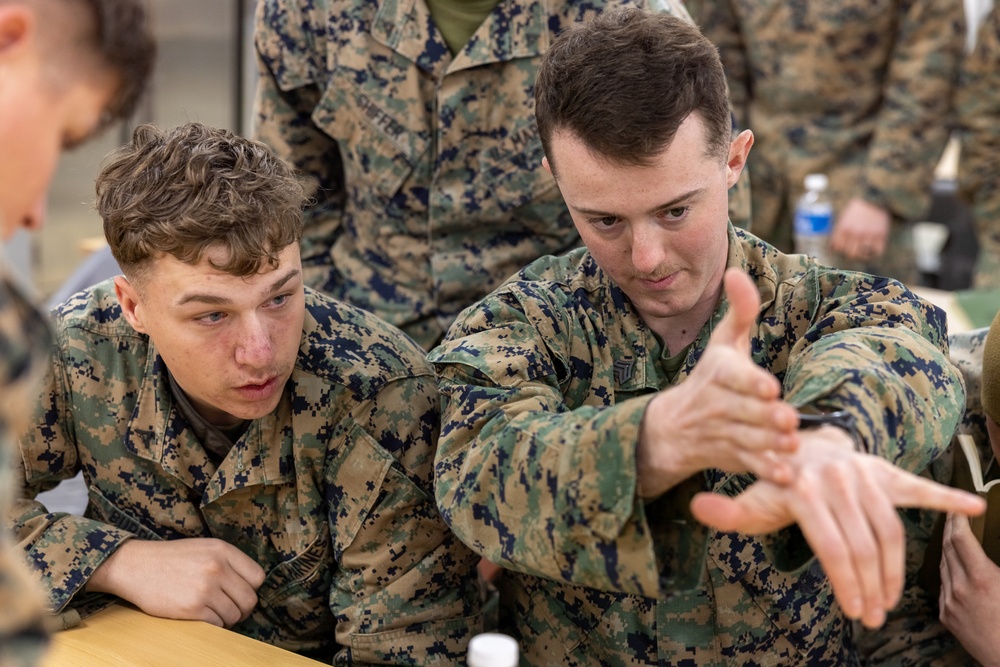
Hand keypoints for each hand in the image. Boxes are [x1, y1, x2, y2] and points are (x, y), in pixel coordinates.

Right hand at [87, 538, 265, 626]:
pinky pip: (217, 624)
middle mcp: (218, 567)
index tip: (240, 593)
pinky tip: (203, 618)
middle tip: (231, 611)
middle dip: (243, 609)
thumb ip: (228, 561)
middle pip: (250, 599)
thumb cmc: (170, 558)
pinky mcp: (193, 607)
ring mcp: (206, 588)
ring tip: (214, 614)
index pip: (258, 576)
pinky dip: (213, 625)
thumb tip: (249, 584)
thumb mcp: (204, 548)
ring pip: (235, 614)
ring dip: (227, 619)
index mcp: (223, 550)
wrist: (135, 565)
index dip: (251, 588)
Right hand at [636, 269, 799, 497]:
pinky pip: (749, 467)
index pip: (732, 377)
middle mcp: (718, 404)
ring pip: (748, 440)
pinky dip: (767, 472)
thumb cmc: (710, 377)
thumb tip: (737, 272)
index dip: (750, 383)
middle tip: (787, 420)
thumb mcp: (722, 343)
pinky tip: (787, 476)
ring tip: (792, 445)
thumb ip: (739, 311)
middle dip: (765, 417)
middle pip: (744, 411)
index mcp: (718, 373)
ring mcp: (724, 433)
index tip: (770, 388)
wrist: (675, 427)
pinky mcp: (732, 458)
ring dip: (770, 445)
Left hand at [689, 426, 984, 628]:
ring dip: (895, 570)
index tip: (855, 612)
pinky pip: (918, 487)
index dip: (847, 582)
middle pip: (866, 545)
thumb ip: (728, 509)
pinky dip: (946, 497)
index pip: (834, 545)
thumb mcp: (751, 493)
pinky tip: (974, 507)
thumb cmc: (775, 477)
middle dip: (872, 586)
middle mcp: (840, 479)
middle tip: (873, 616)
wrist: (800, 437)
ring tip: (890, 599)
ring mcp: (866, 474)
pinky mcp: (885, 473)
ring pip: (891, 530)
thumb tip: (696, 508)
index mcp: (806, 488)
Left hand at [829, 197, 890, 259]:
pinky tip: (873, 249)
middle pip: (850, 254)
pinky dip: (875, 252)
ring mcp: (868, 235)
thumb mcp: (843, 217)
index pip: (838, 248)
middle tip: (855, 251)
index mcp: (844, 228)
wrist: (873, 198)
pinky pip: (877, 251)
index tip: (844, 248)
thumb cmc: (856, 208)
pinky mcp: (880, 235)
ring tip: (864, 250)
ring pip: (862, 254)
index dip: (840, 249)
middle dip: (851, 254)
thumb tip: (833, 247)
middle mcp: (855, 233)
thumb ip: (839, 231)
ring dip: (863, 254)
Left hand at [940, 512, 999, 664]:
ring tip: (954, 538)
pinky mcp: (946, 615)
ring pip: (943, 566)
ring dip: (948, 550)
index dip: (958, 519)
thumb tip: (998, 536)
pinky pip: (943, 586)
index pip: (960, 538)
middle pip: (947, 548)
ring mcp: (950, 602)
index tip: (959, 508)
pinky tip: (955, 568)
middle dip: (950, 529)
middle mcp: (960, 588)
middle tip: (955, 516)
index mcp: (982, 579)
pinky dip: (949, 573)